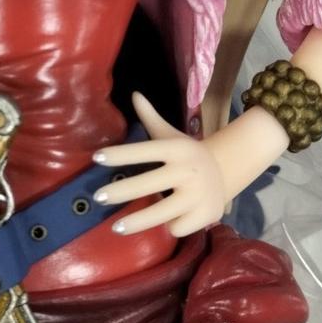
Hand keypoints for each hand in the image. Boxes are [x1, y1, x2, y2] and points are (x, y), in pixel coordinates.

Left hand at [93, 92, 227, 237]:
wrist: (225, 172)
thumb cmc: (187, 155)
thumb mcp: (171, 135)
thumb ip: (151, 118)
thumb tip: (134, 95)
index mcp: (177, 149)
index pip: (145, 150)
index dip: (120, 154)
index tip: (96, 158)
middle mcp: (188, 171)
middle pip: (148, 184)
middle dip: (121, 192)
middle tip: (98, 197)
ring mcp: (198, 194)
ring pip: (161, 212)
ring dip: (137, 221)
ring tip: (116, 227)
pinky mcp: (206, 215)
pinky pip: (177, 226)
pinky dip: (168, 227)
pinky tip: (163, 224)